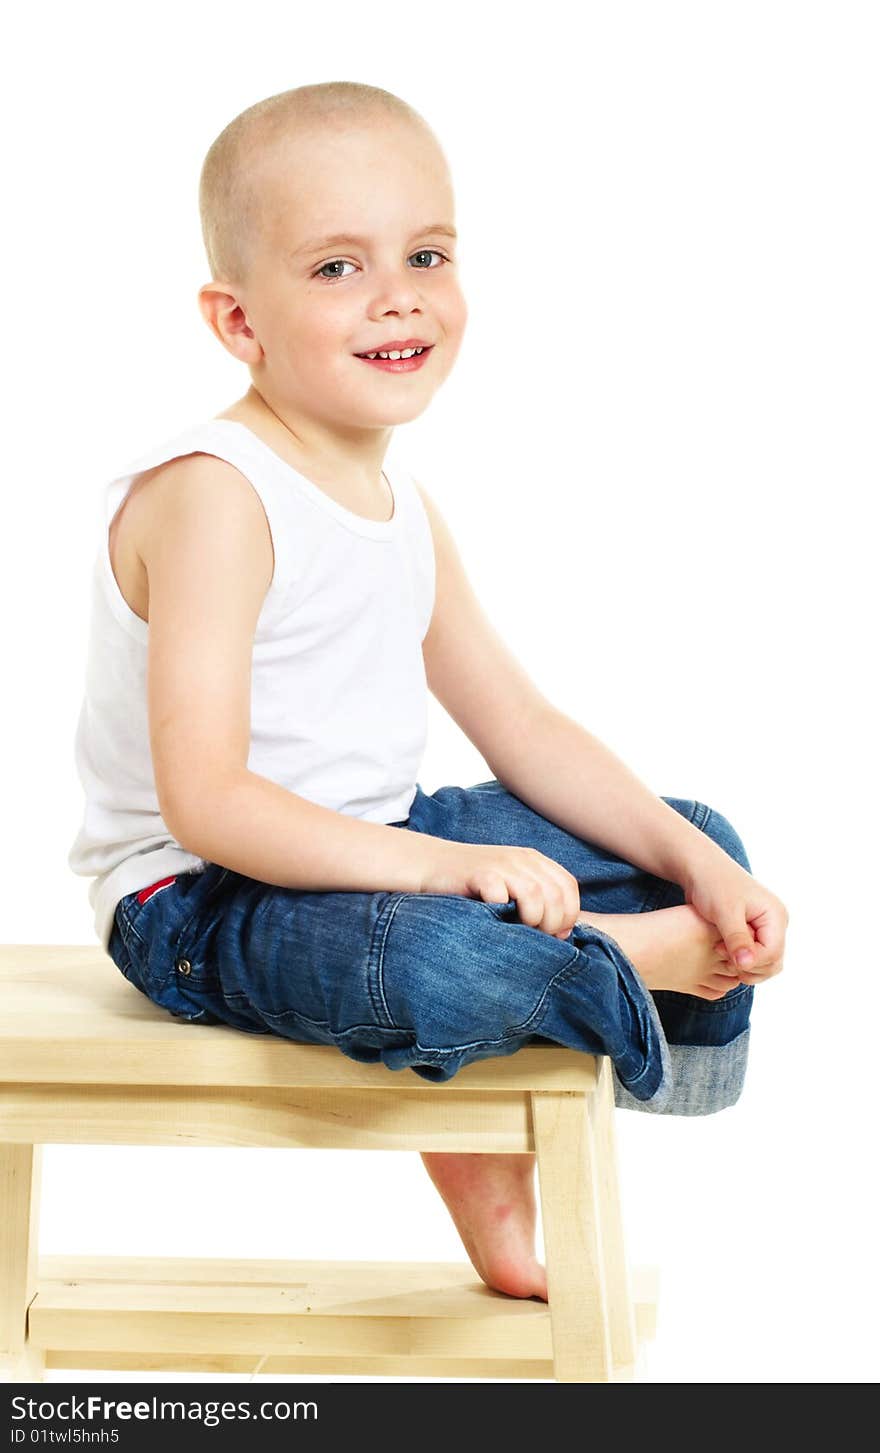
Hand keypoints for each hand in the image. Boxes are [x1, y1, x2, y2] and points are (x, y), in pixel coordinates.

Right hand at [420, 839, 580, 939]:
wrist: (430, 865)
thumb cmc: (473, 885)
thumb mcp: (512, 885)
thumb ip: (540, 902)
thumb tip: (564, 933)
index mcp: (534, 860)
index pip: (569, 887)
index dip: (568, 915)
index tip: (554, 934)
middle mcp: (521, 859)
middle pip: (557, 895)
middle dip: (551, 924)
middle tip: (535, 937)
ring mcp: (500, 864)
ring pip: (535, 895)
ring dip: (532, 920)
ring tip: (517, 929)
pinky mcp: (478, 873)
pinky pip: (501, 895)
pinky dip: (501, 911)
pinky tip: (493, 917)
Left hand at [684, 855, 787, 984]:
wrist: (701, 869)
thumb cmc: (712, 884)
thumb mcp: (724, 911)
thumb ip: (737, 938)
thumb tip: (746, 965)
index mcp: (775, 916)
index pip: (772, 954)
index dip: (749, 961)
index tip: (720, 950)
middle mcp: (775, 924)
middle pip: (772, 963)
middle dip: (747, 966)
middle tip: (718, 952)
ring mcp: (766, 930)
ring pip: (764, 964)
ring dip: (743, 966)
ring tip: (718, 951)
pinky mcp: (754, 934)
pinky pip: (753, 958)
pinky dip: (738, 961)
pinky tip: (718, 949)